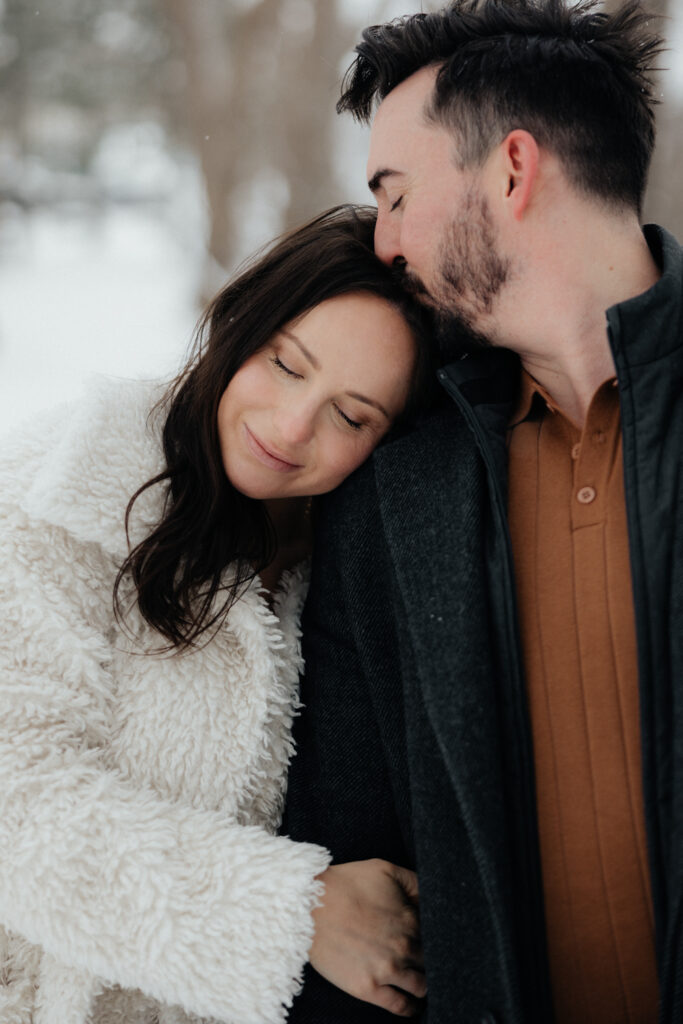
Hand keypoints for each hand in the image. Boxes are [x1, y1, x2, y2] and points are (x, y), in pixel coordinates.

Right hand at [309, 858, 424, 1016]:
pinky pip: (400, 1007)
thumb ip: (415, 882)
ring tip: (424, 983)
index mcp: (411, 919)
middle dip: (434, 960)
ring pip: (422, 986)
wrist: (308, 905)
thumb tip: (433, 897)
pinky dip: (410, 1008)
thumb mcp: (385, 870)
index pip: (438, 935)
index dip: (437, 937)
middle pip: (433, 961)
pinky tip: (413, 1004)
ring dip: (426, 985)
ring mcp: (386, 970)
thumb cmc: (346, 883)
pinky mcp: (367, 988)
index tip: (437, 939)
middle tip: (431, 960)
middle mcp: (404, 947)